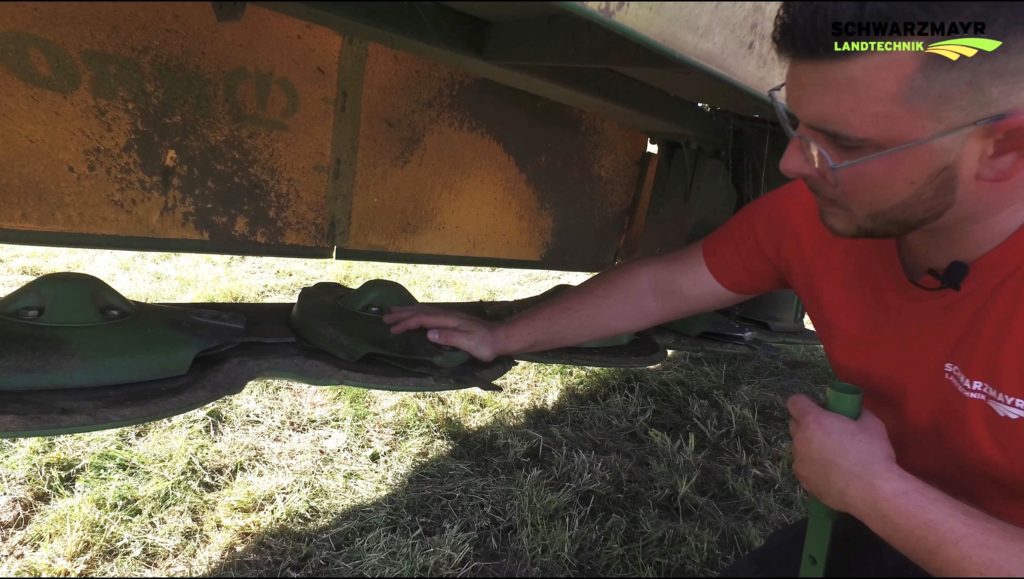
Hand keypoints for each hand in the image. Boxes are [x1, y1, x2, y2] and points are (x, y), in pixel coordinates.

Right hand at [382, 305, 502, 361]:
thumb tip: (428, 333)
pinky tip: (415, 314)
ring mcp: (450, 316)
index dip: (406, 324)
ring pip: (425, 310)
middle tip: (385, 317)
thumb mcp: (469, 343)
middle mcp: (448, 315)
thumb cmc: (486, 344)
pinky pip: (430, 313)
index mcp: (449, 320)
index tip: (392, 330)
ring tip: (394, 311)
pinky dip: (418, 312)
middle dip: (402, 314)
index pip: (423, 319)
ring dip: (408, 311)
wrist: (501, 338)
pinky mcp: (452, 320)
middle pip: (421, 311)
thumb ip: (449, 337)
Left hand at [787, 394, 898, 514]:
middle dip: (807, 423)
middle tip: (829, 430)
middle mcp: (800, 440)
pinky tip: (832, 472)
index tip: (821, 408)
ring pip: (799, 448)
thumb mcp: (871, 423)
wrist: (872, 491)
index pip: (794, 402)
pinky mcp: (803, 482)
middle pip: (794, 424)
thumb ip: (857, 413)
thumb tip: (855, 413)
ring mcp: (799, 462)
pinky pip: (804, 467)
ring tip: (833, 455)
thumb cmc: (873, 453)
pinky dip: (813, 466)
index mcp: (813, 421)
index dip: (806, 403)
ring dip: (810, 446)